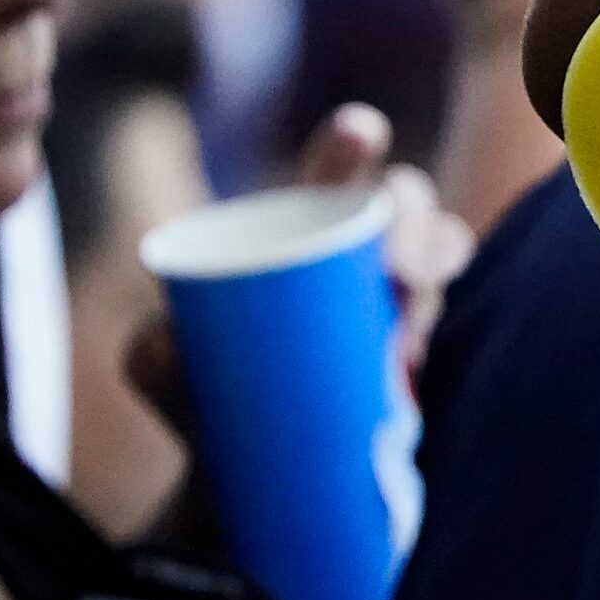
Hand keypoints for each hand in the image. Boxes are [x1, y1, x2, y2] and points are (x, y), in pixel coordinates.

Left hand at [125, 104, 474, 427]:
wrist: (240, 465)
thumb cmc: (197, 392)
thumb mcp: (159, 365)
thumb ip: (157, 347)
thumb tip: (179, 339)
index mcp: (297, 223)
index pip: (334, 166)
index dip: (352, 141)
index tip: (357, 134)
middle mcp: (356, 243)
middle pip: (406, 200)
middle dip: (412, 221)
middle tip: (394, 272)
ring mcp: (393, 290)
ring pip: (441, 248)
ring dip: (433, 269)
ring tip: (404, 319)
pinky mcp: (413, 340)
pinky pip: (442, 310)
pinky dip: (432, 323)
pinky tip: (410, 353)